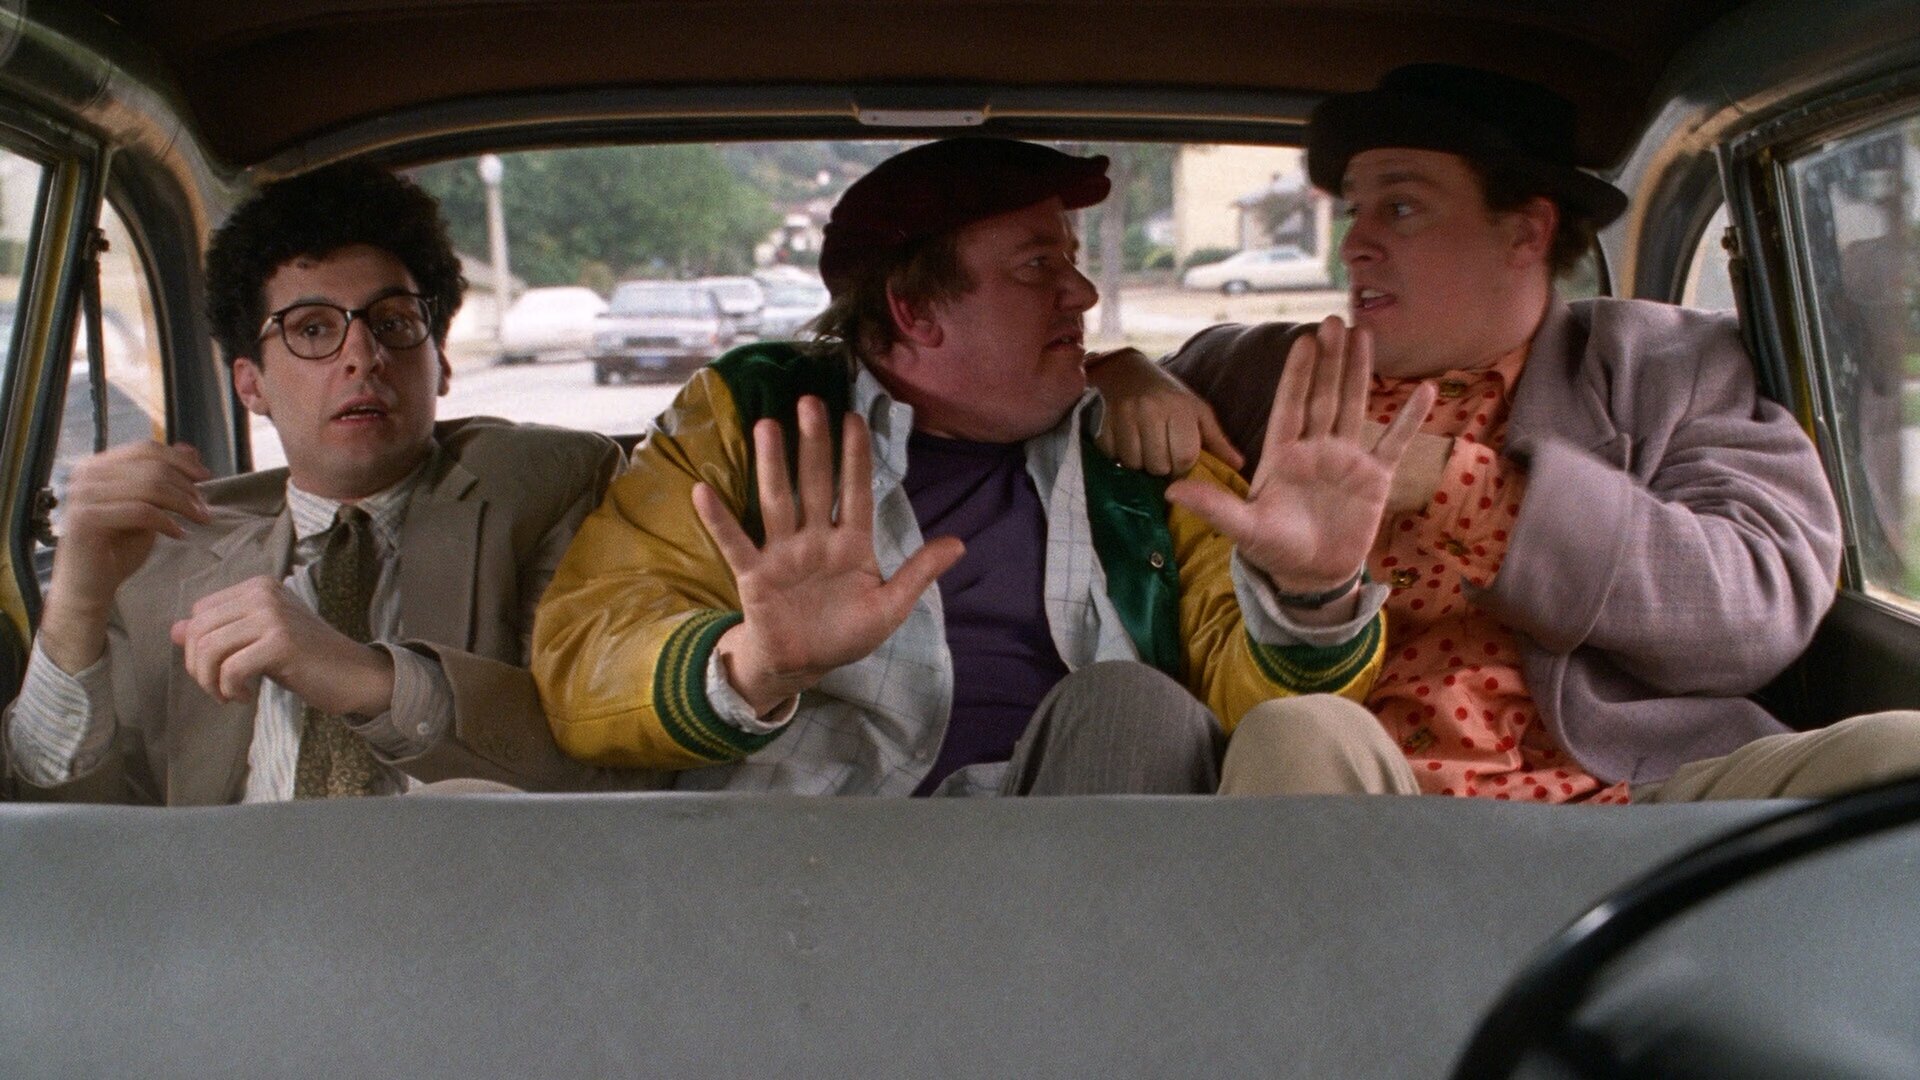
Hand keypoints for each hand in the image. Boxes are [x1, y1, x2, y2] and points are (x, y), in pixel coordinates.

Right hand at [40, 441, 211, 673]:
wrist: (89, 586)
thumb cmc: (117, 548)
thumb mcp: (148, 508)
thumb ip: (163, 479)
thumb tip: (189, 449)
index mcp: (98, 466)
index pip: (145, 449)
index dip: (180, 460)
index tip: (206, 477)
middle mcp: (86, 475)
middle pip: (151, 467)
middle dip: (186, 486)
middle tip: (204, 509)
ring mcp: (83, 495)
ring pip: (149, 486)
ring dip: (182, 503)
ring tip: (198, 519)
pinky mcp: (87, 519)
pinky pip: (140, 511)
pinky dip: (167, 521)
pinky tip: (179, 534)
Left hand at [169, 576, 395, 713]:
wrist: (355, 674)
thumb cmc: (308, 659)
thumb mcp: (258, 640)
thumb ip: (220, 632)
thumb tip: (174, 629)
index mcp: (258, 587)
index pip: (199, 613)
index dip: (196, 648)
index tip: (217, 672)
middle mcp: (263, 594)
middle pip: (198, 630)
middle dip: (198, 667)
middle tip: (218, 689)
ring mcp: (273, 616)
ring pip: (208, 649)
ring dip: (210, 682)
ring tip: (229, 695)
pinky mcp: (280, 643)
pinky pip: (229, 669)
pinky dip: (229, 690)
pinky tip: (244, 697)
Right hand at [693, 396, 964, 714]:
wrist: (803, 666)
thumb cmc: (846, 633)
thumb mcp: (890, 608)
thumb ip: (918, 573)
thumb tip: (960, 543)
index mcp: (851, 544)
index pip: (856, 491)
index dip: (856, 457)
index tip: (855, 418)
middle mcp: (816, 540)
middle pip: (816, 484)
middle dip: (815, 444)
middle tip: (810, 401)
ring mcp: (784, 554)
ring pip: (779, 502)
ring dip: (773, 465)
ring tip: (767, 426)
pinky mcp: (755, 576)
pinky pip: (736, 544)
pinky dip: (720, 520)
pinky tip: (704, 492)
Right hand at [1086, 347, 1243, 474]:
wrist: (1126, 371)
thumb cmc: (1168, 395)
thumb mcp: (1197, 411)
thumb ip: (1217, 440)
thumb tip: (1240, 465)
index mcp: (1179, 409)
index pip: (1183, 456)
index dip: (1182, 468)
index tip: (1179, 464)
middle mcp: (1151, 411)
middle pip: (1158, 465)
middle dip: (1160, 468)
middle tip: (1160, 457)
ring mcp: (1124, 416)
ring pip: (1133, 463)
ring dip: (1139, 464)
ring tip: (1143, 451)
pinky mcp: (1103, 422)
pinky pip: (1112, 456)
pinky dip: (1119, 456)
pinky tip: (1126, 444)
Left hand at [1166, 316, 1435, 600]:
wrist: (1311, 576)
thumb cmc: (1273, 550)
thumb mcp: (1243, 527)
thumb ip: (1213, 506)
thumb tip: (1171, 491)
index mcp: (1283, 455)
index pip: (1290, 405)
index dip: (1296, 373)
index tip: (1302, 340)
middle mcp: (1315, 449)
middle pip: (1324, 395)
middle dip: (1329, 359)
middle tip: (1334, 320)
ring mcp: (1347, 459)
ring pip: (1354, 406)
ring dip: (1360, 371)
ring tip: (1365, 334)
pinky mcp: (1375, 477)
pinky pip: (1395, 442)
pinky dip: (1409, 418)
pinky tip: (1425, 389)